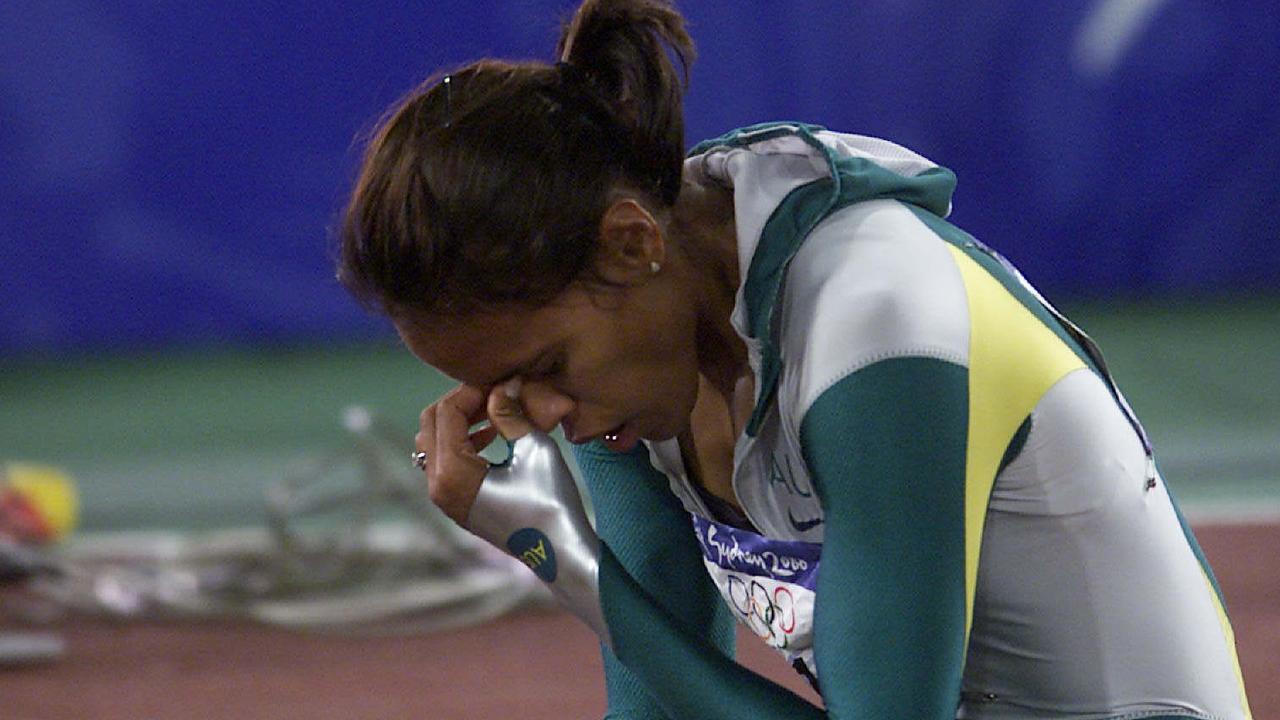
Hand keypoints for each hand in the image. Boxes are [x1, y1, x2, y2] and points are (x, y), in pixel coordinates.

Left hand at [416, 378, 574, 524]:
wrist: (558, 550)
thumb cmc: (550, 500)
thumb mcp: (534, 449)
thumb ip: (510, 413)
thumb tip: (502, 385)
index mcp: (452, 472)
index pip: (447, 412)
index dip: (471, 390)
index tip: (500, 382)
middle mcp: (437, 486)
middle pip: (430, 424)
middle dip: (460, 402)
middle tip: (494, 393)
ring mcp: (444, 498)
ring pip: (433, 442)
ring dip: (458, 421)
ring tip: (494, 411)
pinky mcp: (455, 504)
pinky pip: (443, 462)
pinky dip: (460, 442)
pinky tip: (492, 436)